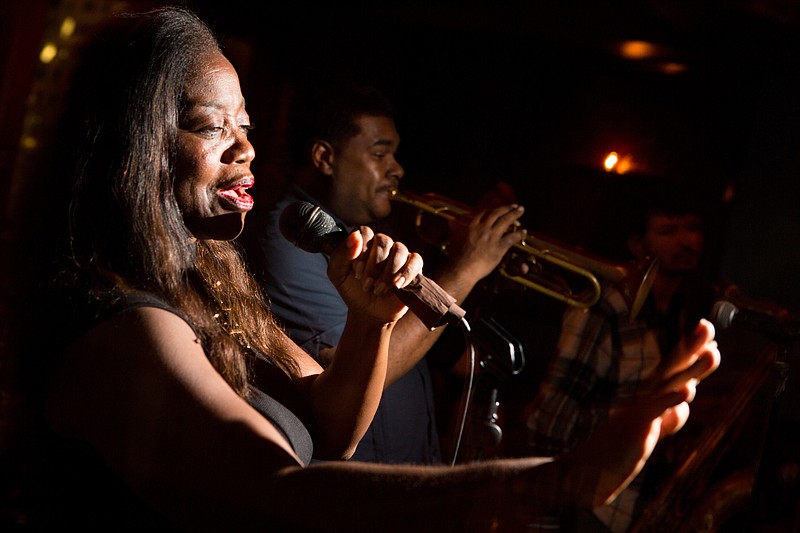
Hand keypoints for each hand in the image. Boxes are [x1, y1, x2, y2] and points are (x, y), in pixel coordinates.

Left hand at [327, 226, 423, 323]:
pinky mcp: (414, 266)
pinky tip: (396, 285)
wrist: (368, 312)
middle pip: (383, 241)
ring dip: (388, 272)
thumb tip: (355, 236)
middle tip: (366, 284)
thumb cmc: (353, 290)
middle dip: (374, 266)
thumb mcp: (338, 275)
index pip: (365, 232)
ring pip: (399, 250)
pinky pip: (416, 260)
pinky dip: (406, 273)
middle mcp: (383, 245)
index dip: (361, 252)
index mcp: (365, 242)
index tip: (356, 272)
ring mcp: (400, 254)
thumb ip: (341, 255)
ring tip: (378, 290)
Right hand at [446, 204, 526, 281]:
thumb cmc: (458, 258)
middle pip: (497, 214)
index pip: (485, 213)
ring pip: (506, 221)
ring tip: (521, 210)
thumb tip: (450, 223)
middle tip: (514, 206)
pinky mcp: (499, 247)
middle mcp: (483, 229)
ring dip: (514, 214)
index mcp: (472, 227)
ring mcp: (491, 237)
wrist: (463, 269)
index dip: (494, 209)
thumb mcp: (455, 240)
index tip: (499, 209)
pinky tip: (524, 232)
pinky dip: (519, 234)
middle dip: (507, 208)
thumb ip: (456, 230)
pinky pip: (511, 238)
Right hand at [565, 319, 719, 508]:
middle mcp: (645, 398)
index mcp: (649, 397)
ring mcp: (640, 410)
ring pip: (670, 385)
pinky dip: (671, 400)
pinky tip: (687, 391)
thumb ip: (667, 417)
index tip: (706, 330)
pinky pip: (656, 410)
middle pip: (672, 368)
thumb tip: (682, 406)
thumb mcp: (649, 429)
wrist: (589, 468)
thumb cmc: (617, 449)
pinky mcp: (636, 426)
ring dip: (692, 368)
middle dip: (691, 347)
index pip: (673, 370)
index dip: (691, 350)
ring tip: (713, 354)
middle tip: (708, 325)